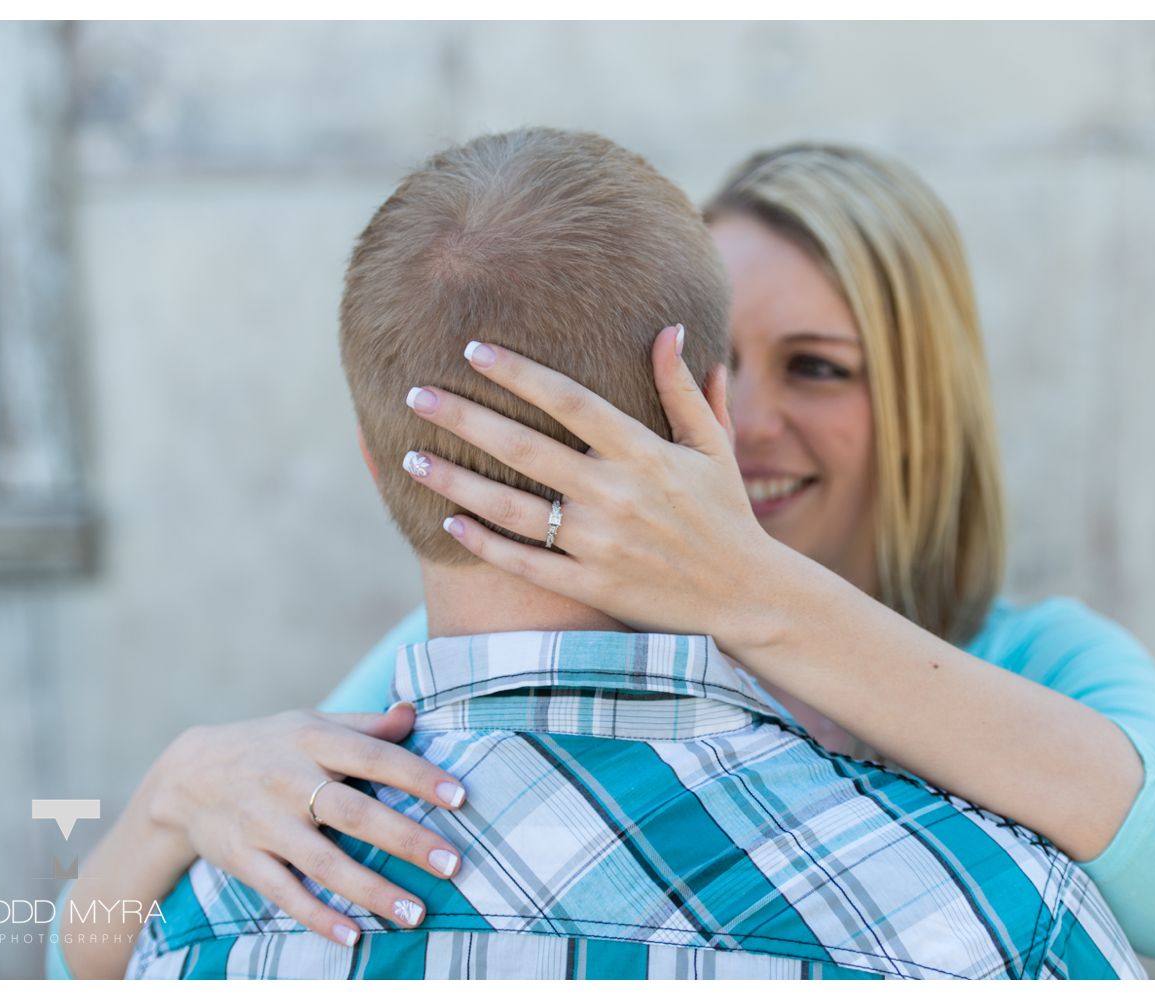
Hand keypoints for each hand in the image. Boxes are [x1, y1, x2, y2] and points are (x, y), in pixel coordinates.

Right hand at [145, 704, 466, 944]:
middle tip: (452, 863)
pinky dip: (316, 916)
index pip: (373, 755)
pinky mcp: (243, 857)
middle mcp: (289, 780)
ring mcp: (264, 822)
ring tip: (415, 912)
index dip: (417, 775)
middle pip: (354, 812)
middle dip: (405, 839)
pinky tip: (352, 936)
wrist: (187, 775)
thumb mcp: (311, 724)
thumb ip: (364, 725)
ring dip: (370, 890)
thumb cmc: (270, 746)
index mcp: (313, 740)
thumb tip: (413, 713)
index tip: (459, 796)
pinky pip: (283, 892)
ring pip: (322, 861)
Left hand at [401, 325, 793, 646]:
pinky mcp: (591, 585)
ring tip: (409, 458)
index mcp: (644, 453)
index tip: (473, 349)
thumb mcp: (712, 446)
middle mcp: (616, 494)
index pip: (569, 400)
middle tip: (416, 393)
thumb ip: (683, 389)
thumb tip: (670, 327)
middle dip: (464, 417)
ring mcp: (600, 543)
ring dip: (455, 480)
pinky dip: (484, 542)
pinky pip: (525, 562)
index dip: (518, 372)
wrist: (745, 597)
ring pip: (511, 507)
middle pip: (523, 447)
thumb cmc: (725, 514)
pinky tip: (448, 520)